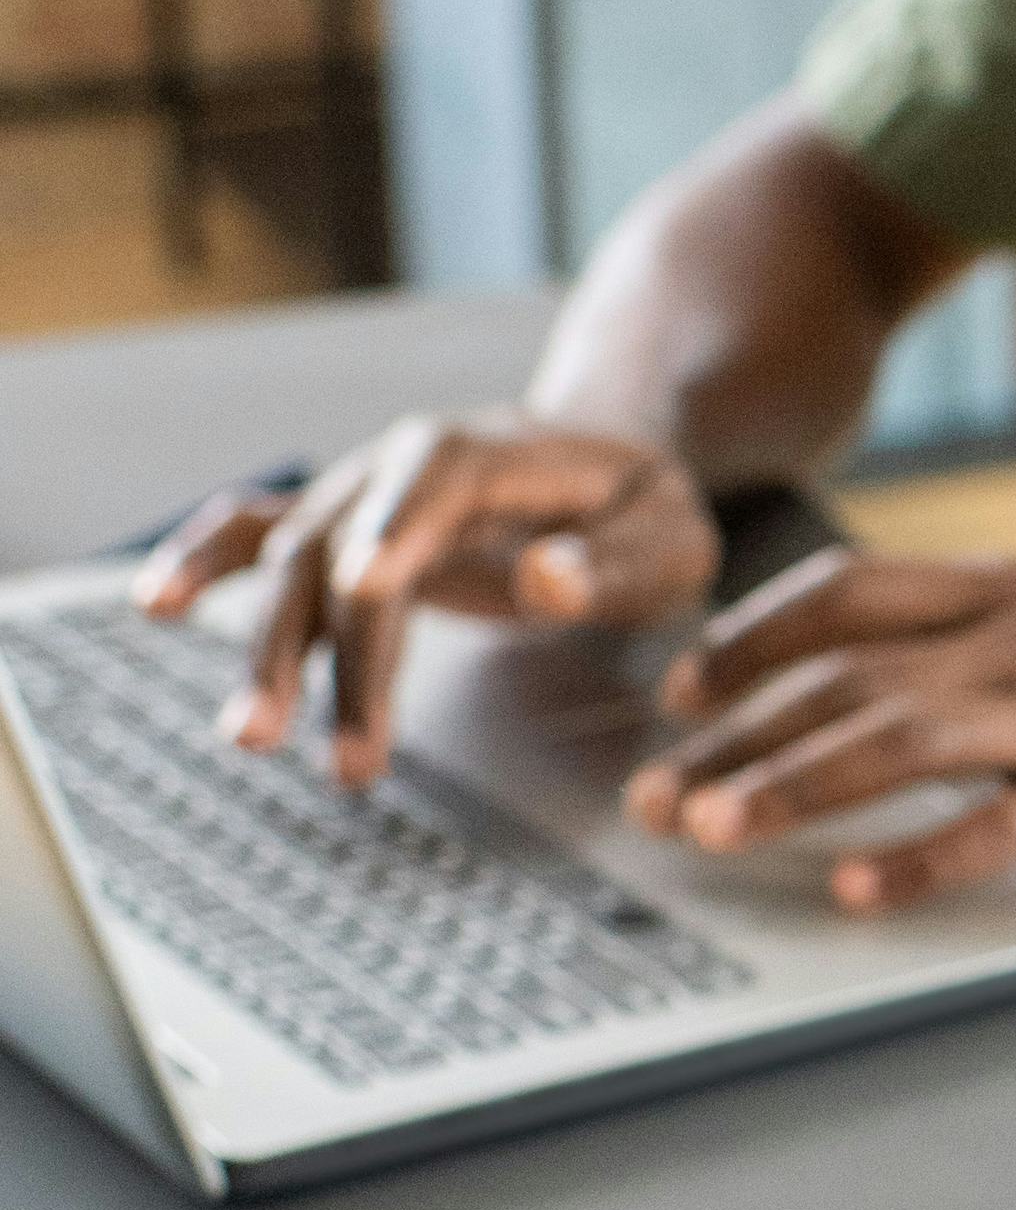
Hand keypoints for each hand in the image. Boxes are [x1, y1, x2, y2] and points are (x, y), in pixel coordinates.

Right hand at [137, 417, 718, 782]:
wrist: (597, 462)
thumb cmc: (638, 510)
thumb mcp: (665, 537)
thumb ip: (611, 565)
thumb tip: (544, 582)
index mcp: (479, 455)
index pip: (425, 489)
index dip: (391, 533)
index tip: (364, 591)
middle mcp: (397, 466)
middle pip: (341, 549)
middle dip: (332, 648)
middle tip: (345, 754)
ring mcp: (357, 495)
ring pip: (290, 565)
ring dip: (267, 650)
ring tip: (252, 738)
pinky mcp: (339, 528)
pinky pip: (255, 535)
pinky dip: (203, 563)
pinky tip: (155, 604)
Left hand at [625, 551, 1015, 903]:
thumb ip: (979, 645)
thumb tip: (849, 688)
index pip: (852, 590)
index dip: (753, 640)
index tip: (681, 695)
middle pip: (854, 674)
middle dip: (742, 737)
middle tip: (660, 795)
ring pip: (906, 738)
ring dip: (797, 786)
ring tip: (716, 830)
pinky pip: (1004, 825)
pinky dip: (921, 859)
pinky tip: (855, 889)